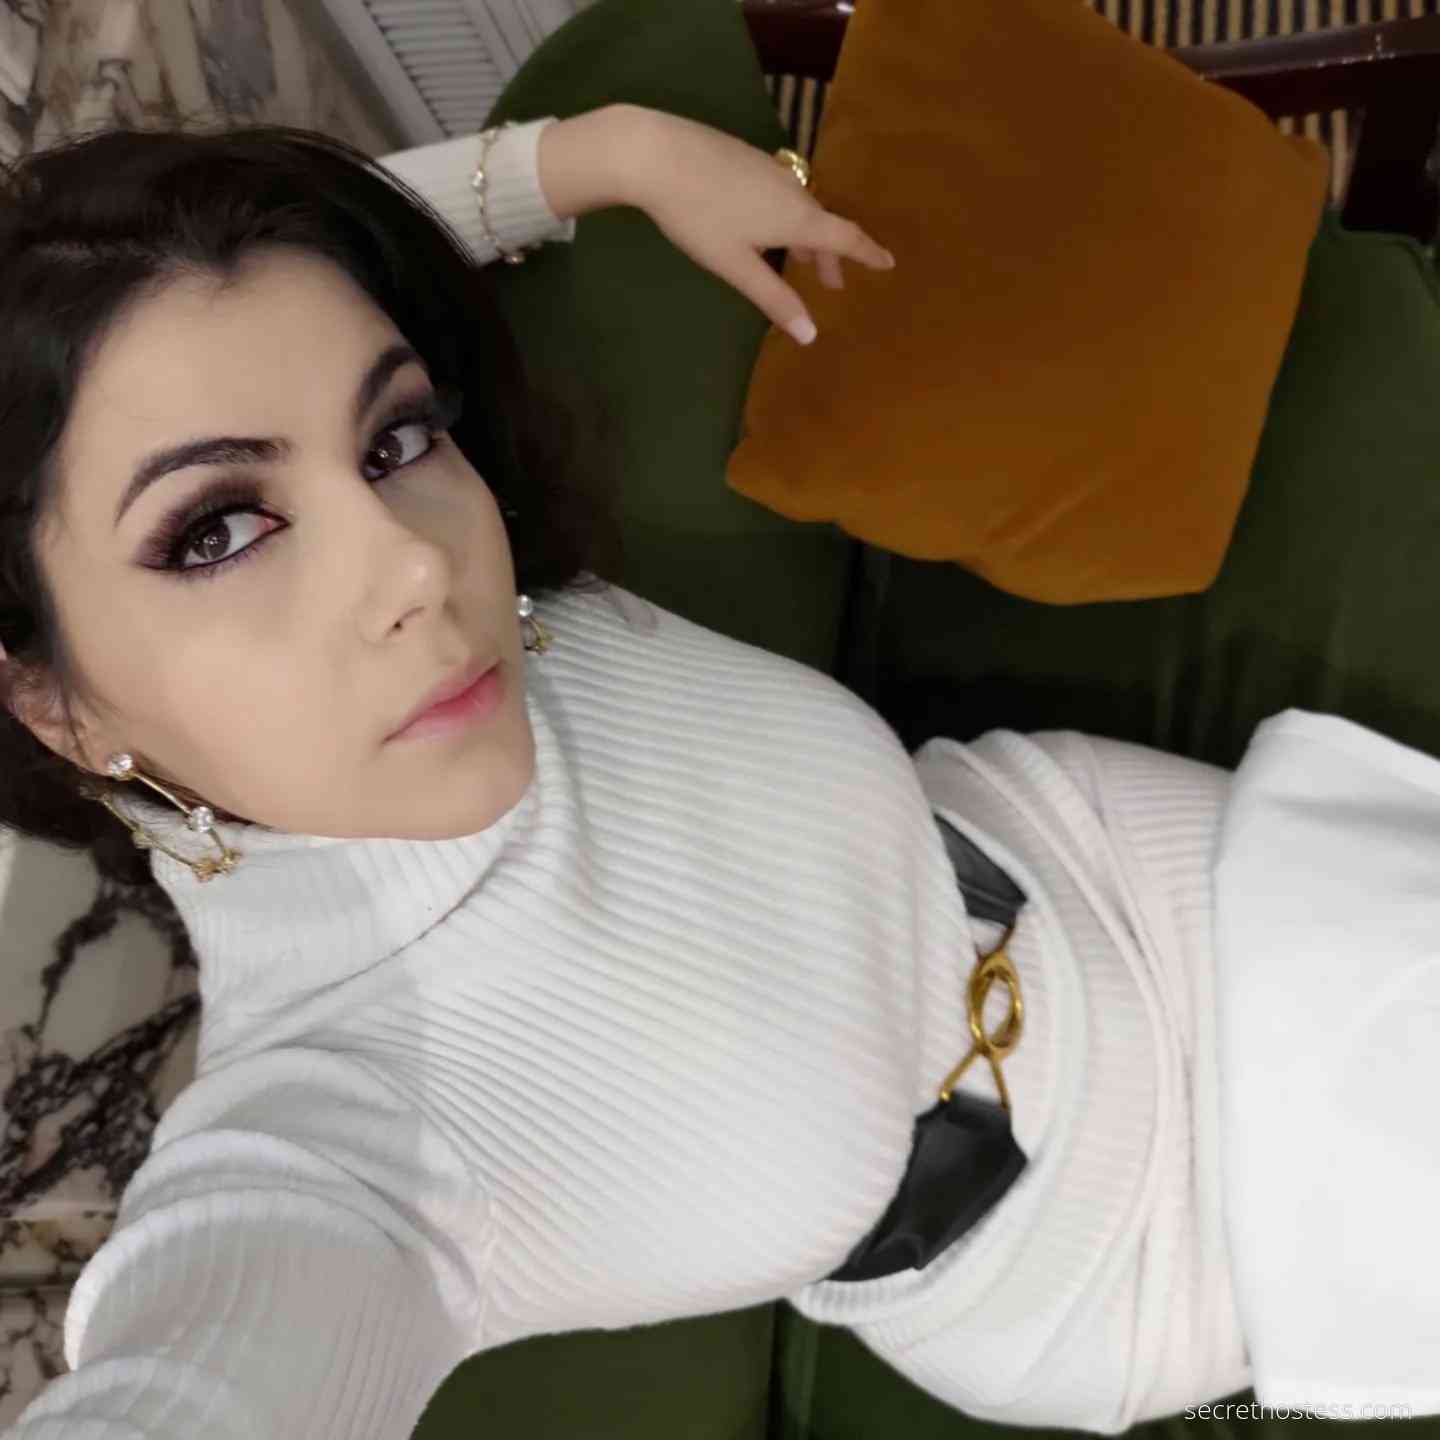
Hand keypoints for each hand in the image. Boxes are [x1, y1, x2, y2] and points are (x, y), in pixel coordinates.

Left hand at [539, 105, 894, 344]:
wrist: (656, 154)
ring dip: (805, 236)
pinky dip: (785, 216)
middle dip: (828, 255)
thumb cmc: (699, 216)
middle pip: (822, 224)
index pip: (845, 238)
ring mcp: (768, 170)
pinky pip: (779, 194)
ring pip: (799, 208)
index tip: (888, 263)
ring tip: (798, 258)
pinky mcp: (745, 158)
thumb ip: (774, 298)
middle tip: (831, 283)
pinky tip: (762, 225)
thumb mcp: (737, 266)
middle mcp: (792, 190)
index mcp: (797, 218)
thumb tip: (811, 335)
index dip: (867, 254)